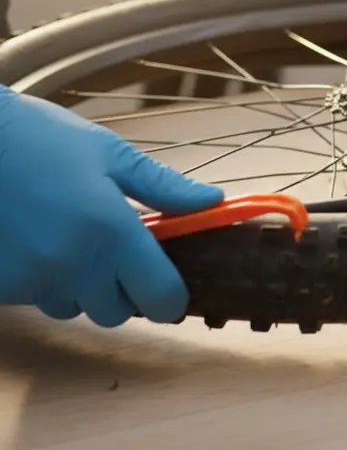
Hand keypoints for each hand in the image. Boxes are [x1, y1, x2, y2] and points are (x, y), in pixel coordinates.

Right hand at [0, 85, 223, 325]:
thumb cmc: (36, 137)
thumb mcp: (107, 153)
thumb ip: (163, 187)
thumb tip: (213, 201)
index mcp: (113, 232)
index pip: (161, 299)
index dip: (169, 296)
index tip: (166, 282)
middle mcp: (74, 265)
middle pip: (118, 312)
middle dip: (122, 289)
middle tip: (112, 250)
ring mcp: (31, 280)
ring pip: (73, 308)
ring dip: (77, 286)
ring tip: (63, 237)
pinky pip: (33, 299)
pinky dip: (39, 280)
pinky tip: (30, 240)